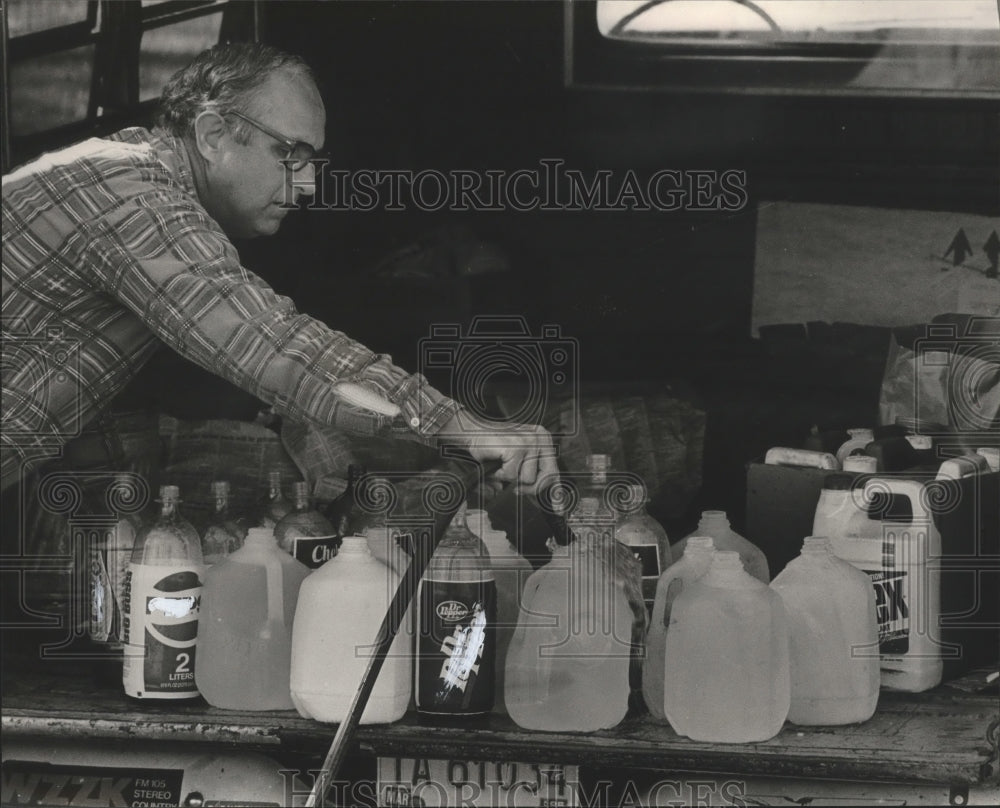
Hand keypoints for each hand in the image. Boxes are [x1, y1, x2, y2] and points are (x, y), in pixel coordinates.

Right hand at [436, 410, 557, 494]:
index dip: (556, 492)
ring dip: (510, 478)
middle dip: (532, 489)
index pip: (555, 470)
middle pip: (548, 476)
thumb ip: (529, 477)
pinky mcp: (517, 447)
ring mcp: (530, 442)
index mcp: (543, 439)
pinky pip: (512, 476)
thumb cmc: (493, 446)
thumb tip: (538, 500)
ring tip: (502, 465)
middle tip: (517, 490)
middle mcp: (540, 438)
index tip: (559, 510)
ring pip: (528, 479)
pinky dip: (500, 474)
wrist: (471, 432)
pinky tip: (496, 461)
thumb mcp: (517, 460)